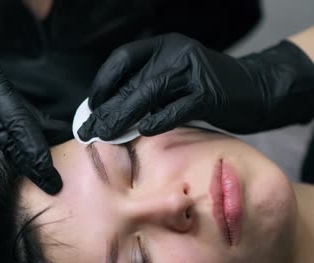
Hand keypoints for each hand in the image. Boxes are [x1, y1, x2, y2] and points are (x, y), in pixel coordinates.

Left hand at [78, 33, 313, 140]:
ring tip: (105, 135)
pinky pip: (176, 108)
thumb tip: (110, 111)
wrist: (255, 88)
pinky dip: (157, 120)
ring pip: (148, 93)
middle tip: (89, 129)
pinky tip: (143, 131)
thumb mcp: (174, 78)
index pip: (122, 58)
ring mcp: (193, 71)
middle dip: (106, 108)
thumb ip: (146, 88)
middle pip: (132, 80)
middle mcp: (175, 52)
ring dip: (123, 116)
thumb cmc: (207, 88)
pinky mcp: (209, 93)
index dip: (103, 82)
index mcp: (163, 46)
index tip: (92, 105)